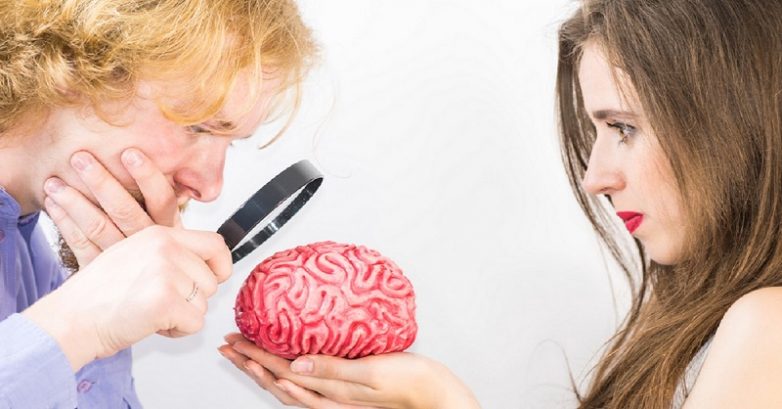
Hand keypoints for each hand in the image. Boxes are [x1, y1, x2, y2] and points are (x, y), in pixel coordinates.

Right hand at [23, 226, 231, 371]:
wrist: (70, 319)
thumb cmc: (97, 295)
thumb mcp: (134, 255)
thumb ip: (170, 255)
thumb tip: (206, 266)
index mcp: (159, 235)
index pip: (215, 244)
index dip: (221, 266)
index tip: (217, 278)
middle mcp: (166, 249)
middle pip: (211, 281)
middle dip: (192, 300)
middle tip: (161, 304)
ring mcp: (166, 273)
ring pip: (204, 304)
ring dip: (183, 316)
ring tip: (151, 312)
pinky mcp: (166, 301)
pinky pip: (195, 323)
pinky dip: (178, 332)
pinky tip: (152, 324)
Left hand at [43, 149, 180, 267]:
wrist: (153, 291)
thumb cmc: (163, 248)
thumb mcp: (177, 228)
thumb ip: (165, 201)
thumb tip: (156, 155)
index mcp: (171, 230)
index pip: (163, 200)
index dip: (147, 176)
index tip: (130, 153)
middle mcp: (149, 244)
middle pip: (125, 211)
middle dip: (101, 182)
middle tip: (80, 158)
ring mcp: (125, 259)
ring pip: (98, 227)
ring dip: (74, 201)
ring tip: (54, 181)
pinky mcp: (102, 271)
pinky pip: (80, 245)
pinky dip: (65, 224)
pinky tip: (53, 205)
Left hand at [219, 333, 480, 408]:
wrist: (433, 394)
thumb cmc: (410, 383)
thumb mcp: (372, 373)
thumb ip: (334, 370)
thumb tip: (295, 366)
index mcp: (331, 392)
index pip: (282, 372)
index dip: (255, 356)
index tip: (236, 340)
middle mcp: (328, 398)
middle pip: (278, 381)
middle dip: (250, 363)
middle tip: (229, 347)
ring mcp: (335, 398)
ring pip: (288, 385)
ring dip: (263, 370)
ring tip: (246, 356)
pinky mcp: (345, 393)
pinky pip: (306, 386)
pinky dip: (288, 377)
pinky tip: (287, 367)